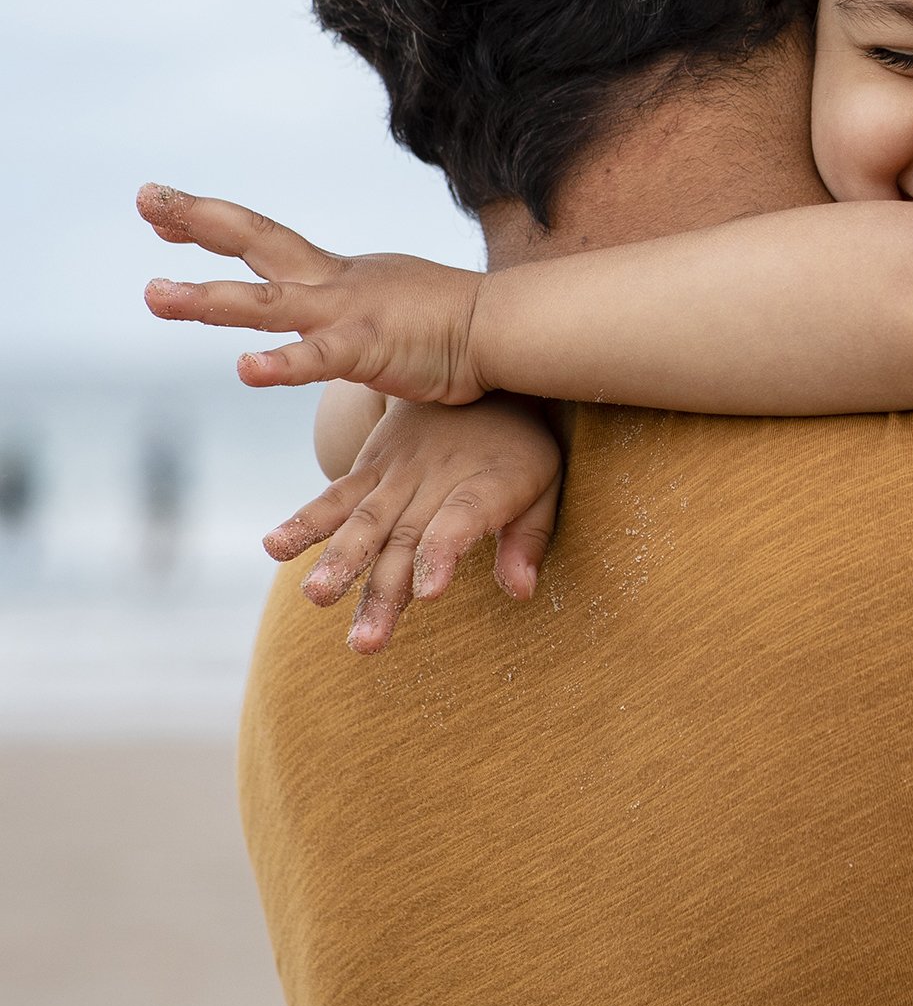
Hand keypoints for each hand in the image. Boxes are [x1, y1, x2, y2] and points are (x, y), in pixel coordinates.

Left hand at [138, 184, 488, 402]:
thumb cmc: (448, 324)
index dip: (208, 222)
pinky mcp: (367, 349)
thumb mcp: (386, 302)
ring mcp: (346, 315)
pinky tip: (246, 370)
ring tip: (153, 295)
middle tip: (144, 198)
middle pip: (254, 243)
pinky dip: (281, 364)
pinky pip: (317, 359)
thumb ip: (349, 306)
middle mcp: (332, 285)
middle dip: (197, 221)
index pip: (261, 240)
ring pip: (264, 305)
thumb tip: (330, 319)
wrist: (503, 328)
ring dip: (205, 301)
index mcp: (334, 275)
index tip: (159, 208)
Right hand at [267, 395, 564, 652]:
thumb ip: (530, 537)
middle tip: (365, 643)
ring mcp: (398, 472)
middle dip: (385, 590)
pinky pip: (336, 494)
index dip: (445, 552)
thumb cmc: (520, 446)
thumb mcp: (544, 482)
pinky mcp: (371, 466)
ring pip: (366, 521)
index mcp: (486, 483)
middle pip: (408, 537)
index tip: (429, 592)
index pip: (462, 520)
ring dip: (340, 561)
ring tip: (316, 596)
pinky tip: (274, 545)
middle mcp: (437, 478)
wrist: (477, 361)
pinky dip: (306, 519)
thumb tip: (521, 591)